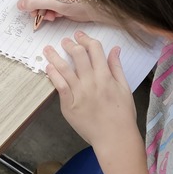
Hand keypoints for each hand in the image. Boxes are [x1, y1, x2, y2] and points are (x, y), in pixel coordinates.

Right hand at [14, 0, 98, 24]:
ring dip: (39, 9)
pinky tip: (54, 15)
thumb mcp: (58, 0)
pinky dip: (45, 11)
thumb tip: (21, 5)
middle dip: (32, 3)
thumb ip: (36, 2)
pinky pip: (40, 3)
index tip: (37, 2)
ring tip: (50, 16)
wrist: (100, 7)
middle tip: (39, 13)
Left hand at [43, 32, 140, 160]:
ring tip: (48, 49)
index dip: (86, 39)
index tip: (80, 36)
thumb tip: (115, 49)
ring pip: (64, 68)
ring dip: (55, 56)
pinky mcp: (69, 105)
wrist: (114, 137)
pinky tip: (48, 67)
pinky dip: (53, 74)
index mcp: (106, 76)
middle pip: (78, 55)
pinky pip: (59, 86)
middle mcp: (91, 82)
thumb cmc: (122, 115)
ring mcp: (79, 93)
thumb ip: (117, 67)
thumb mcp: (124, 88)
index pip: (94, 50)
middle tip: (65, 41)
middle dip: (70, 44)